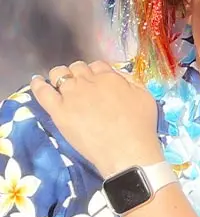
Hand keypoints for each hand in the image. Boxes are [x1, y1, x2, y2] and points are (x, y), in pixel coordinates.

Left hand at [31, 61, 163, 178]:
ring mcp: (71, 95)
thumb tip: (119, 79)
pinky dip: (38, 84)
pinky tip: (37, 82)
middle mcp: (88, 81)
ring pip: (59, 74)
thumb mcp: (145, 97)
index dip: (97, 72)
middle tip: (82, 86)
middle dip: (79, 73)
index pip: (98, 65)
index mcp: (110, 77)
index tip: (97, 81)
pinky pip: (42, 91)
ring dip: (60, 76)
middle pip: (78, 67)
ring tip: (61, 84)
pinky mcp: (58, 111)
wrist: (127, 151)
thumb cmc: (140, 127)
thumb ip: (130, 83)